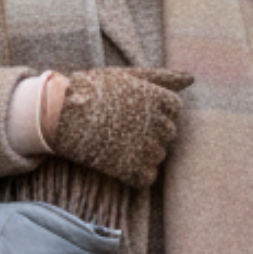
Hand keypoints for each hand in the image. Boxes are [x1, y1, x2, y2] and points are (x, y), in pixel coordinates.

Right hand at [49, 67, 194, 189]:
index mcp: (156, 98)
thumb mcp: (128, 76)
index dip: (156, 111)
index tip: (134, 111)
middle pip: (169, 133)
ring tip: (117, 142)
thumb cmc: (93, 91)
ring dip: (143, 152)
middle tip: (122, 128)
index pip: (175, 109)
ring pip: (159, 155)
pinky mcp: (131, 168)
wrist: (61, 115)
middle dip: (151, 131)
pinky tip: (118, 161)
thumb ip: (162, 77)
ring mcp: (144, 147)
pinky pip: (147, 176)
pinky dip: (135, 173)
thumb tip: (191, 78)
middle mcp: (156, 122)